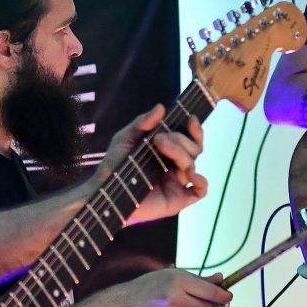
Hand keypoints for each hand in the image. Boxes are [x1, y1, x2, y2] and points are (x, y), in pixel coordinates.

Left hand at [98, 104, 207, 224]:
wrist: (105, 192)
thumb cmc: (114, 166)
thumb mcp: (125, 138)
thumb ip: (142, 122)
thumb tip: (161, 107)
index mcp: (168, 150)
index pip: (190, 138)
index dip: (194, 129)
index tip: (191, 119)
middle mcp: (175, 165)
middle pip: (193, 149)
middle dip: (180, 141)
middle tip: (159, 140)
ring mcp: (178, 182)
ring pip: (193, 164)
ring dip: (181, 154)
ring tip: (161, 149)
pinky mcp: (178, 198)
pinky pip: (200, 191)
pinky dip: (201, 181)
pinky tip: (190, 175)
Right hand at [120, 269, 230, 306]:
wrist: (129, 303)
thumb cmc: (153, 285)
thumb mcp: (175, 275)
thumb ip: (199, 280)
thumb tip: (222, 278)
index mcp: (178, 281)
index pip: (211, 292)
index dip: (224, 296)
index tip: (227, 297)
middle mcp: (175, 299)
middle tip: (217, 305)